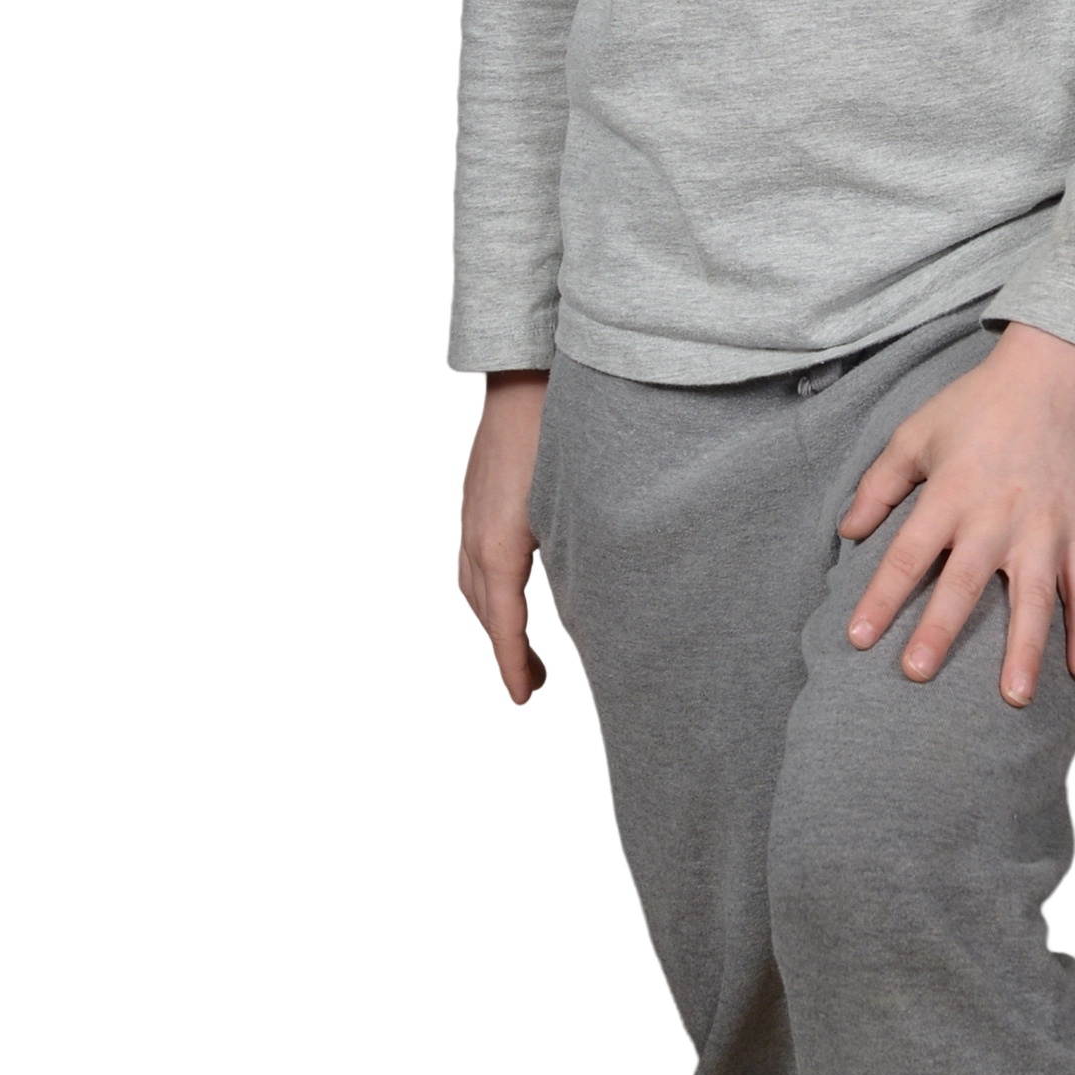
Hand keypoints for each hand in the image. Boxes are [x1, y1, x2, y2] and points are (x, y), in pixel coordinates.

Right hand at [456, 368, 552, 708]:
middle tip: (531, 681)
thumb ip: (584, 555)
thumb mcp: (578, 504)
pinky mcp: (476, 494)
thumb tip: (604, 598)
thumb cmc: (559, 434)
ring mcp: (470, 512)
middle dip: (503, 648)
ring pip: (472, 581)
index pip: (501, 625)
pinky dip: (488, 583)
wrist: (525, 375)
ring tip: (520, 639)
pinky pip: (472, 553)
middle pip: (482, 610)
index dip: (513, 666)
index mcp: (498, 547)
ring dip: (493, 616)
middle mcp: (475, 535)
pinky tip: (513, 581)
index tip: (525, 699)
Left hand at [838, 323, 1074, 707]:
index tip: (858, 638)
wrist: (1057, 374)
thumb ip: (880, 484)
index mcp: (951, 493)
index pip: (907, 554)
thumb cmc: (979, 403)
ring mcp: (1045, 527)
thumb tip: (848, 530)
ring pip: (1033, 597)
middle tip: (916, 673)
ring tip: (1012, 696)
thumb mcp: (916, 432)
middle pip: (963, 582)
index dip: (881, 598)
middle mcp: (996, 516)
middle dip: (940, 630)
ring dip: (1023, 648)